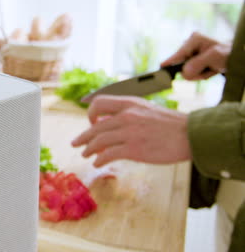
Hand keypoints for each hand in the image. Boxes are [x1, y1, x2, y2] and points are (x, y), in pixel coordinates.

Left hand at [71, 95, 190, 166]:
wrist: (190, 134)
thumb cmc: (170, 124)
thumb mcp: (146, 109)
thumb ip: (126, 112)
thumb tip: (106, 121)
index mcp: (129, 103)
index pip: (99, 102)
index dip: (90, 113)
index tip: (91, 123)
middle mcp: (126, 115)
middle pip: (95, 126)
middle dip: (83, 137)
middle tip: (75, 144)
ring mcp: (129, 132)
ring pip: (99, 141)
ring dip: (88, 149)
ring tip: (85, 154)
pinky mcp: (134, 149)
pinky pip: (108, 155)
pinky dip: (100, 160)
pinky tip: (98, 163)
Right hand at [161, 32, 230, 79]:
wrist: (233, 56)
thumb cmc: (227, 53)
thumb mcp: (215, 57)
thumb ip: (198, 63)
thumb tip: (184, 72)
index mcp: (194, 40)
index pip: (178, 54)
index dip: (170, 62)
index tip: (160, 67)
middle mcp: (189, 45)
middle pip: (181, 65)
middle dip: (194, 72)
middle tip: (209, 70)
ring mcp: (188, 53)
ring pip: (185, 71)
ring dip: (198, 74)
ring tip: (210, 69)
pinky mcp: (189, 60)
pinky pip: (189, 73)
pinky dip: (199, 75)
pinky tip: (207, 70)